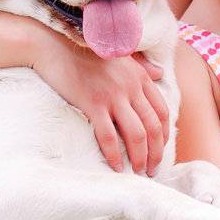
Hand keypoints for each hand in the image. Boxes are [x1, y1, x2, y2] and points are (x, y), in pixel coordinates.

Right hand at [30, 29, 169, 174]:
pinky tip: (115, 166)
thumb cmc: (85, 52)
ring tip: (138, 171)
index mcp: (139, 76)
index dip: (165, 134)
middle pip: (153, 126)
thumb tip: (161, 74)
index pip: (162, 111)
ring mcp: (112, 96)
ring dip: (140, 157)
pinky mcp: (93, 104)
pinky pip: (108, 136)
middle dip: (156, 152)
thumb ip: (142, 66)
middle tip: (152, 169)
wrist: (54, 47)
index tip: (160, 149)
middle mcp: (130, 87)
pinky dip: (114, 155)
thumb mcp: (120, 55)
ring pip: (136, 134)